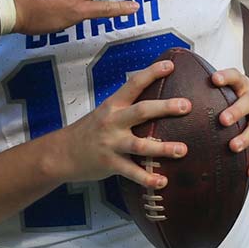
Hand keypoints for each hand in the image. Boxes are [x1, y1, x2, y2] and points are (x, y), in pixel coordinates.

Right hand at [47, 59, 188, 189]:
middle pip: (141, 111)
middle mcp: (112, 122)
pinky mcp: (110, 163)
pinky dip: (147, 178)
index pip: (133, 84)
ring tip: (182, 150)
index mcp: (113, 105)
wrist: (62, 153)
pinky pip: (132, 172)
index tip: (170, 65)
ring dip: (162, 148)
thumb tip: (157, 103)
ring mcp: (111, 143)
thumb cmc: (89, 131)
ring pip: (140, 145)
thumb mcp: (105, 113)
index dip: (152, 73)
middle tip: (186, 105)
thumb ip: (127, 108)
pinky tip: (162, 182)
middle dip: (165, 108)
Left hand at [211, 68, 248, 177]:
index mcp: (242, 85)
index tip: (214, 79)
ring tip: (233, 147)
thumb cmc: (238, 96)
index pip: (235, 76)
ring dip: (246, 138)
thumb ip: (207, 88)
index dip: (226, 77)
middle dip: (236, 111)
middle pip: (248, 103)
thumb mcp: (230, 86)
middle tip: (222, 120)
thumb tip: (167, 87)